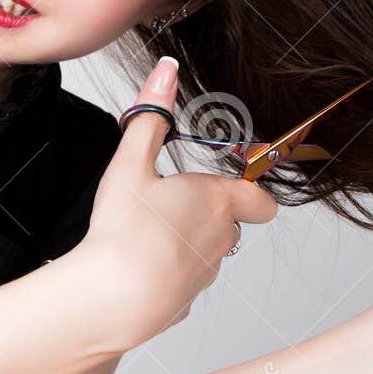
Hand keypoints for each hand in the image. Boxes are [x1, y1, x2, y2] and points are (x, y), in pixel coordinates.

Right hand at [78, 56, 278, 351]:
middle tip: (167, 204)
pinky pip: (182, 281)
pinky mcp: (185, 301)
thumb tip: (166, 72)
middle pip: (230, 223)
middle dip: (205, 214)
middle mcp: (221, 239)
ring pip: (206, 253)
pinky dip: (166, 274)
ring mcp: (206, 274)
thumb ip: (151, 117)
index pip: (260, 199)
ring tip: (146, 236)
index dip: (251, 192)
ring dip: (185, 243)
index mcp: (216, 202)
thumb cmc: (124, 233)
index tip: (233, 184)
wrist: (112, 299)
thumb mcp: (131, 163)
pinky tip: (137, 267)